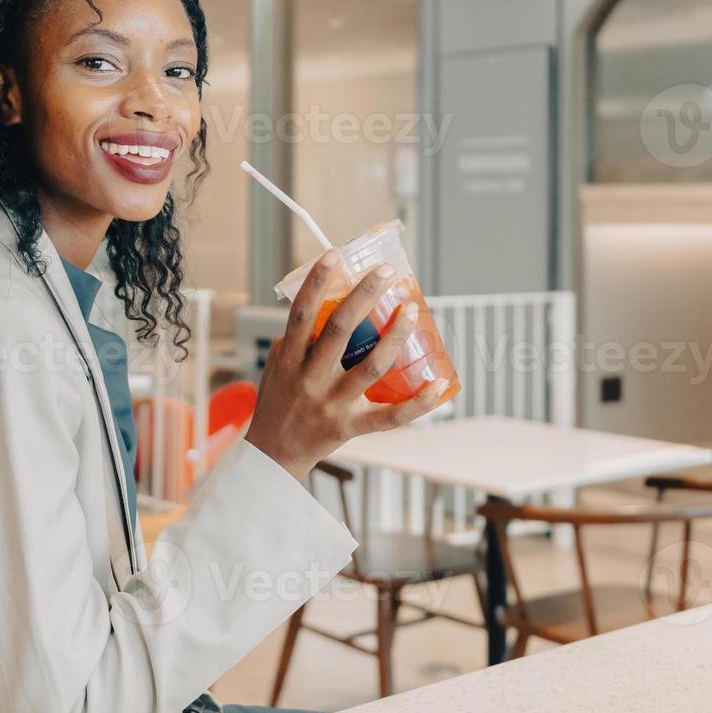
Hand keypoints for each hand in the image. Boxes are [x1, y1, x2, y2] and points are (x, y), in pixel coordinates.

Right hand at [244, 250, 449, 481]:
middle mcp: (309, 379)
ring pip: (370, 366)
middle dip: (365, 296)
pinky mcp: (350, 427)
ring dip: (394, 335)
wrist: (272, 456)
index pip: (301, 314)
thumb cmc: (276, 406)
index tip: (335, 255)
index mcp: (288, 361)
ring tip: (411, 310)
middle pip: (339, 330)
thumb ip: (294, 342)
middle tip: (386, 272)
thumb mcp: (275, 370)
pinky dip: (418, 401)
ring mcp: (331, 404)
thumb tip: (320, 310)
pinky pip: (390, 416)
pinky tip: (438, 384)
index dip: (316, 282)